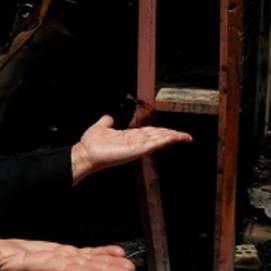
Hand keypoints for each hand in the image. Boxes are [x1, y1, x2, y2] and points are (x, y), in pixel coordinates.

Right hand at [0, 239, 135, 270]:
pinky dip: (100, 254)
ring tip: (131, 268)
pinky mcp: (56, 255)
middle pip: (80, 270)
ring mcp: (55, 262)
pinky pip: (81, 255)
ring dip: (108, 264)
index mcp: (32, 268)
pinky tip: (118, 253)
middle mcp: (49, 268)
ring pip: (85, 263)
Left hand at [71, 115, 191, 184]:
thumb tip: (109, 117)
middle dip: (172, 135)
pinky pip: (152, 144)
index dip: (162, 131)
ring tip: (184, 136)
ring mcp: (137, 147)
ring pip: (158, 140)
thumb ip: (107, 122)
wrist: (85, 153)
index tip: (173, 131)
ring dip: (171, 137)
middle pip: (157, 136)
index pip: (150, 133)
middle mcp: (136, 142)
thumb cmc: (92, 144)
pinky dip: (163, 140)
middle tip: (185, 135)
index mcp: (130, 137)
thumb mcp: (102, 127)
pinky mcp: (136, 150)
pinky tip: (172, 137)